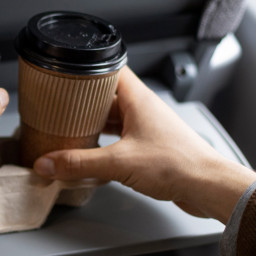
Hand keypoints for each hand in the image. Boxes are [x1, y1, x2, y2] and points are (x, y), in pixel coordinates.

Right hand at [33, 67, 255, 221]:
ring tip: (71, 131)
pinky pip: (121, 137)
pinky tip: (93, 153)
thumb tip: (48, 163)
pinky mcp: (150, 146)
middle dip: (83, 103)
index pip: (109, 69)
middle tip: (60, 108)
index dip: (86, 69)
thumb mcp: (118, 162)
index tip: (66, 74)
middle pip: (106, 96)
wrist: (207, 186)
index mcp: (137, 98)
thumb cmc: (178, 164)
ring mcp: (148, 127)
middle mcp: (143, 108)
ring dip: (94, 124)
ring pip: (113, 118)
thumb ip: (79, 163)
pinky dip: (105, 142)